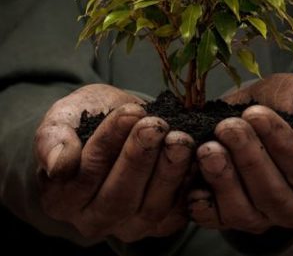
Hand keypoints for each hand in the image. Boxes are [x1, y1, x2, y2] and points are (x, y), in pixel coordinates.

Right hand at [35, 84, 193, 241]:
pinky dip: (188, 185)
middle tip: (156, 125)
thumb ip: (53, 139)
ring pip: (151, 207)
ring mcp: (130, 224)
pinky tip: (195, 157)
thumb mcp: (63, 118)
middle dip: (141, 157)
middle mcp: (95, 219)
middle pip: (119, 195)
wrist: (115, 129)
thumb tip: (58, 166)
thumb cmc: (87, 123)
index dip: (109, 141)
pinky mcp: (160, 222)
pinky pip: (177, 210)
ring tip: (179, 139)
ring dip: (168, 171)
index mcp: (63, 197)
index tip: (129, 111)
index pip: (86, 173)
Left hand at [188, 73, 292, 233]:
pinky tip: (193, 184)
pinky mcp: (231, 215)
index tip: (254, 114)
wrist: (255, 112)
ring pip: (243, 210)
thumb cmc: (286, 104)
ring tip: (208, 148)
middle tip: (228, 127)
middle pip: (271, 192)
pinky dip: (202, 204)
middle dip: (247, 157)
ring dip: (223, 179)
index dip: (277, 141)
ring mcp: (261, 214)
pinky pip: (216, 219)